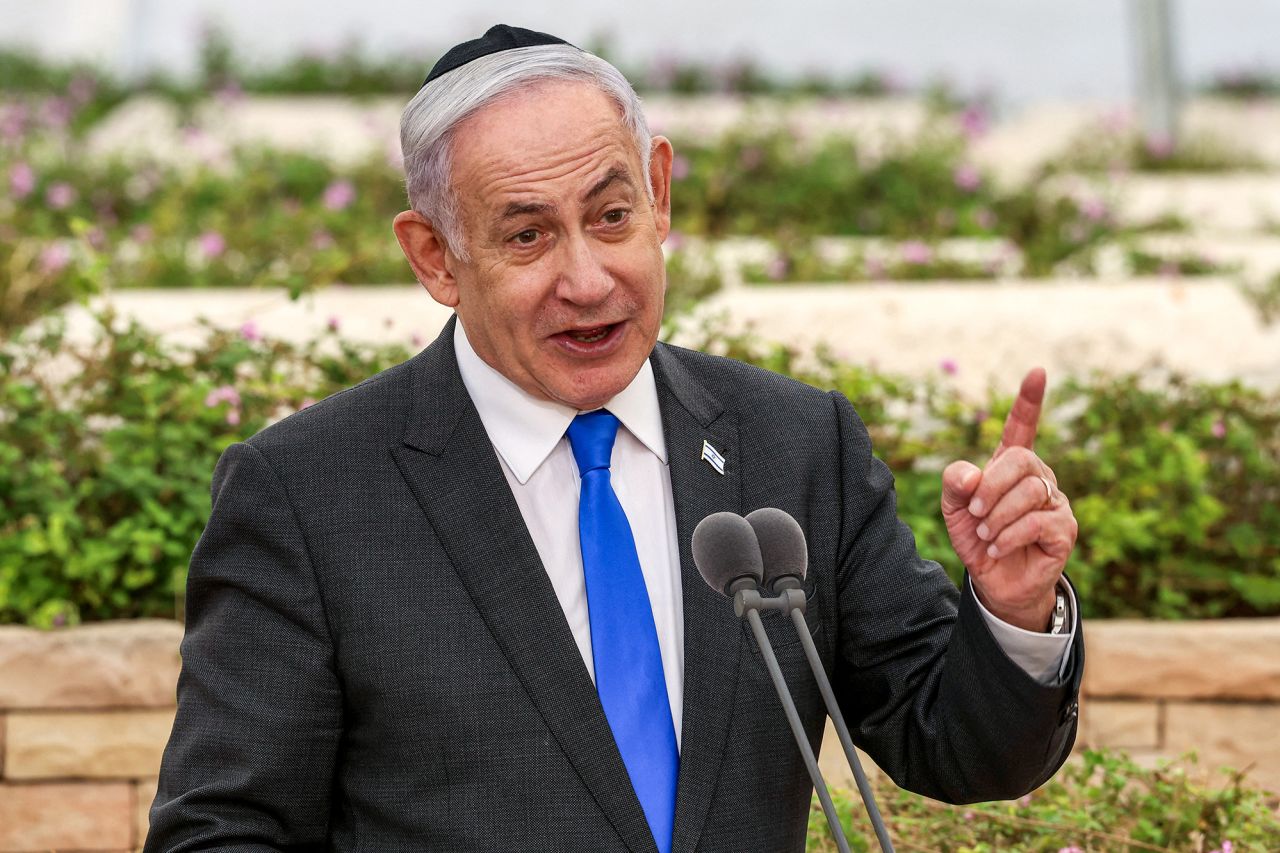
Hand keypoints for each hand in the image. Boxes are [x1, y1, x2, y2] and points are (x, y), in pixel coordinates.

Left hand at [940, 368, 1078, 631]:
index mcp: (1011, 465)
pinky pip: (1039, 521)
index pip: (1023, 426)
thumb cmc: (978, 538)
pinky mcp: (1064, 530)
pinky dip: (1010, 534)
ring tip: (985, 534)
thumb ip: (954, 484)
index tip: (1037, 371)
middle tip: (974, 511)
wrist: (994, 582)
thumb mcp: (954, 509)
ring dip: (997, 515)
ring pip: (1030, 491)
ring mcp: (1055, 502)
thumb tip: (970, 475)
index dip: (1029, 400)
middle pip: (1021, 460)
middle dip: (991, 486)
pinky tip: (997, 547)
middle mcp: (1039, 477)